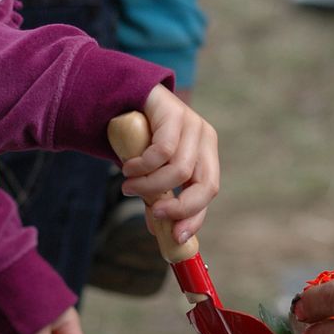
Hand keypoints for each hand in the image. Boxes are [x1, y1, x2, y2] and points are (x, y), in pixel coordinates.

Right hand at [115, 84, 218, 246]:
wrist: (125, 96)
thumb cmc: (140, 138)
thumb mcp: (153, 170)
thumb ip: (157, 194)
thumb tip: (156, 229)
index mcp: (205, 155)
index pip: (208, 191)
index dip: (194, 216)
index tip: (176, 237)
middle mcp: (204, 139)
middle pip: (204, 185)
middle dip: (179, 206)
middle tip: (153, 213)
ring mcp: (193, 123)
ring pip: (180, 171)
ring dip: (150, 185)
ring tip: (128, 186)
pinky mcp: (175, 113)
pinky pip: (162, 151)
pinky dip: (143, 166)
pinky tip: (128, 167)